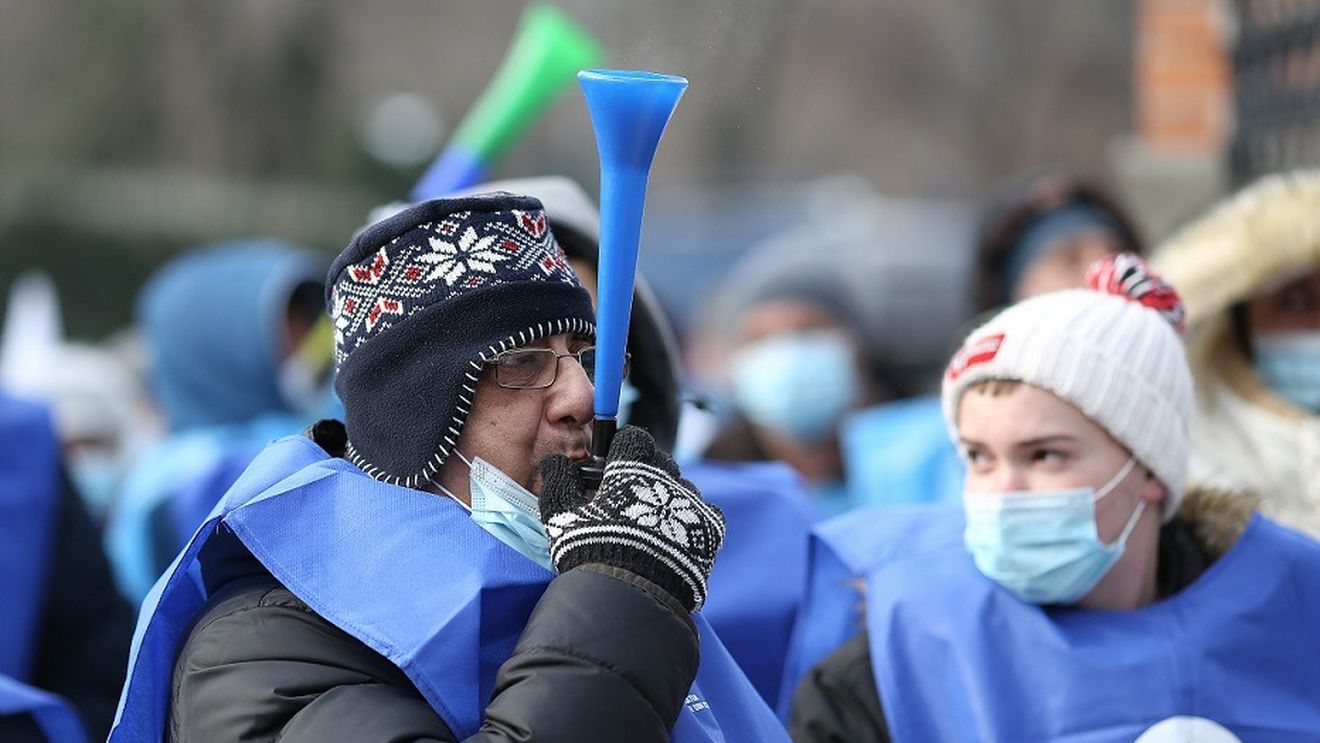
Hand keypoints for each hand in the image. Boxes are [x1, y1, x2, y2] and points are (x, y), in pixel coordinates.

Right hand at [539, 426, 725, 612]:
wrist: (634, 598)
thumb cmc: (593, 552)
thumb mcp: (563, 517)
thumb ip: (559, 483)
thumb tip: (557, 462)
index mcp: (634, 466)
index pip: (634, 437)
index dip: (622, 449)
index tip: (612, 467)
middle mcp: (668, 477)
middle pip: (660, 461)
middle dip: (645, 473)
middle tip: (627, 501)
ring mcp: (693, 502)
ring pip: (681, 487)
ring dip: (667, 498)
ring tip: (649, 526)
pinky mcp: (711, 528)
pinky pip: (703, 512)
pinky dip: (688, 521)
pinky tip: (672, 539)